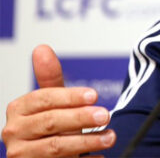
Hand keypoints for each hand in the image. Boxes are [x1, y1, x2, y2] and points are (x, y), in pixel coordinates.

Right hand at [2, 45, 116, 156]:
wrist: (40, 156)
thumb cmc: (49, 124)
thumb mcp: (51, 101)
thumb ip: (49, 77)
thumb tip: (42, 48)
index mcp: (18, 109)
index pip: (44, 99)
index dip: (70, 97)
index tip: (94, 95)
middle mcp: (14, 133)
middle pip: (50, 122)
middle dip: (81, 118)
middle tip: (106, 115)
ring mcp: (22, 155)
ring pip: (56, 147)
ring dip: (87, 142)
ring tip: (110, 137)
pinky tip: (100, 157)